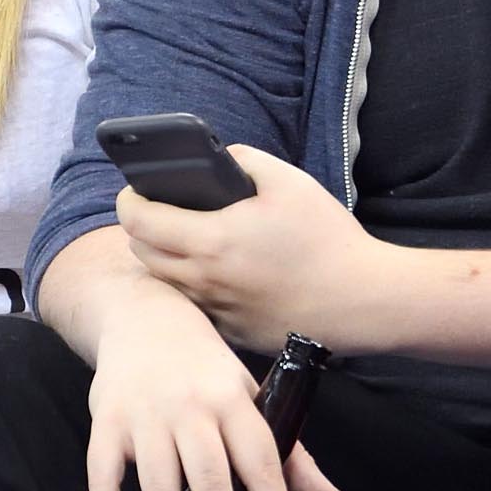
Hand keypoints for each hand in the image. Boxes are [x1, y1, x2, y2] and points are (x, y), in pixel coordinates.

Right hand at [86, 277, 341, 490]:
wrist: (143, 317)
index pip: (262, 463)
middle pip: (208, 480)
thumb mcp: (252, 397)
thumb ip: (290, 454)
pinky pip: (104, 479)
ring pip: (159, 487)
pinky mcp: (105, 424)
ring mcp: (144, 417)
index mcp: (233, 400)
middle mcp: (189, 408)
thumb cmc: (205, 368)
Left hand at [115, 147, 396, 355]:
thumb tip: (218, 159)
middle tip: (159, 211)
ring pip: (166, 284)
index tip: (134, 190)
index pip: (138, 222)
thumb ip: (244, 160)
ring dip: (164, 259)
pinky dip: (193, 286)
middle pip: (142, 255)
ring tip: (185, 239)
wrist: (362, 301)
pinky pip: (196, 306)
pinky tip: (217, 272)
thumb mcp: (289, 182)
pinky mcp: (232, 331)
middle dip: (141, 229)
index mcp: (212, 241)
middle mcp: (205, 281)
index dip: (128, 201)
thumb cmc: (328, 240)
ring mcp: (217, 311)